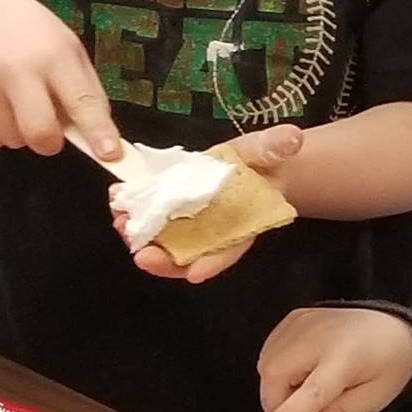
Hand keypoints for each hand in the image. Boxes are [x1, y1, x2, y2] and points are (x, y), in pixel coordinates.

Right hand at [0, 0, 117, 158]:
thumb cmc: (36, 40)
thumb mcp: (71, 53)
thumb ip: (88, 96)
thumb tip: (104, 143)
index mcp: (54, 57)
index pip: (81, 101)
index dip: (97, 131)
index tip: (110, 155)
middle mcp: (17, 70)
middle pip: (39, 133)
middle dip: (50, 142)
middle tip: (51, 128)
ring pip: (13, 141)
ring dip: (22, 134)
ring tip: (21, 104)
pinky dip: (0, 133)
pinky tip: (1, 106)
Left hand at [112, 124, 301, 284]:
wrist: (255, 163)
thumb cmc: (264, 160)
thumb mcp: (270, 149)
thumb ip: (275, 146)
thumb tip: (292, 138)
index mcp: (243, 224)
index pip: (230, 249)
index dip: (214, 262)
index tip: (196, 273)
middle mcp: (215, 232)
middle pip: (191, 256)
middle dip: (167, 260)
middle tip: (143, 256)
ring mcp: (193, 225)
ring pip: (168, 244)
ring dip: (144, 242)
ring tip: (123, 228)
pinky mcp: (174, 213)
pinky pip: (154, 222)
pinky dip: (136, 219)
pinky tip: (119, 208)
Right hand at [259, 305, 411, 411]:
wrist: (393, 327)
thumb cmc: (388, 362)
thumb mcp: (375, 397)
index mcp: (347, 357)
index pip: (312, 390)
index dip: (289, 411)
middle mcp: (321, 334)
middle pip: (277, 372)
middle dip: (277, 402)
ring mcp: (305, 322)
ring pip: (267, 362)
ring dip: (276, 386)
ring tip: (305, 391)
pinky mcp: (295, 318)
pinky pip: (270, 349)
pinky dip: (276, 368)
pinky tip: (301, 373)